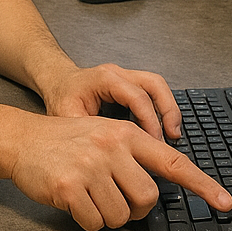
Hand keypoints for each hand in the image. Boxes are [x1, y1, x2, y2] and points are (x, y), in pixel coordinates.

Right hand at [8, 113, 231, 230]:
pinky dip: (87, 221)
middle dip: (135, 208)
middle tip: (115, 198)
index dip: (202, 185)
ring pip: (121, 216)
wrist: (22, 140)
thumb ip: (133, 156)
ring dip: (108, 216)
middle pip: (147, 199)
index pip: (173, 162)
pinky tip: (74, 202)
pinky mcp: (69, 187)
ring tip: (90, 196)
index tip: (225, 202)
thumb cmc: (66, 142)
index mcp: (126, 134)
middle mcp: (111, 147)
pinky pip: (94, 223)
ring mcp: (90, 167)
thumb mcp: (105, 135)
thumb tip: (156, 191)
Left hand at [37, 62, 182, 140]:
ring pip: (158, 86)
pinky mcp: (131, 84)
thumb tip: (107, 156)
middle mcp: (118, 74)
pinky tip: (163, 130)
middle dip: (167, 110)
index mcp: (103, 78)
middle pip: (154, 84)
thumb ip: (85, 133)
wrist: (58, 82)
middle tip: (173, 136)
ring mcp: (127, 77)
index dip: (148, 120)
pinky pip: (154, 92)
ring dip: (169, 109)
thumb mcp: (66, 117)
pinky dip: (162, 109)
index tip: (155, 142)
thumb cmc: (61, 98)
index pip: (135, 96)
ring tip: (173, 134)